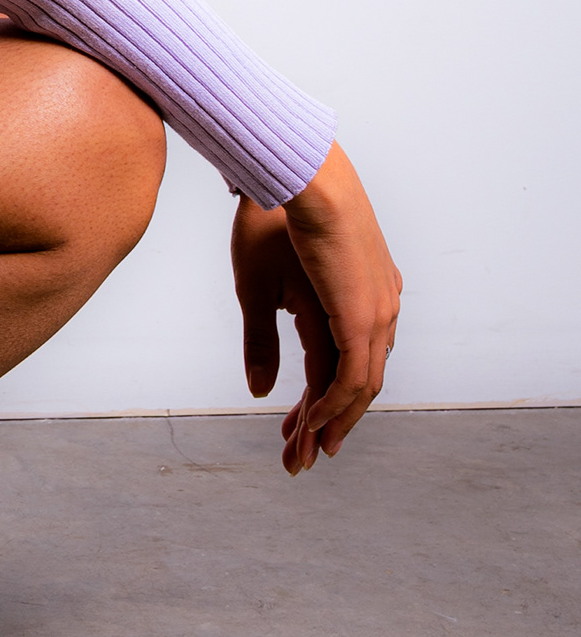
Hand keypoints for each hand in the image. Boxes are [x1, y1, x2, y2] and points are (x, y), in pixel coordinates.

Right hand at [231, 142, 401, 474]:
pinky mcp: (363, 315)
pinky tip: (311, 426)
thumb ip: (263, 340)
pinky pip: (351, 376)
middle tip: (300, 461)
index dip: (318, 404)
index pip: (341, 366)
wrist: (294, 175)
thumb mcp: (261, 288)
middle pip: (353, 385)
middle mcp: (375, 312)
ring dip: (328, 425)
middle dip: (326, 426)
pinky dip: (332, 405)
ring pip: (356, 388)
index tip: (295, 433)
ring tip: (303, 455)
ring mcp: (375, 315)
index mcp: (357, 300)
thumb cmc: (271, 217)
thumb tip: (261, 388)